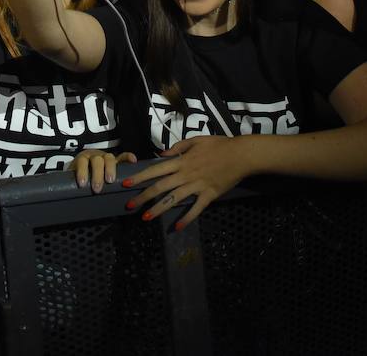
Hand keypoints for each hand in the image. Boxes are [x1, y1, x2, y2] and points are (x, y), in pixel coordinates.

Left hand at [72, 150, 136, 192]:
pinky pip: (123, 157)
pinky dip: (128, 157)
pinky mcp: (116, 160)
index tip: (83, 184)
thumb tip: (67, 203)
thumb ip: (72, 188)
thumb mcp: (74, 181)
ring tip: (110, 181)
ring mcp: (106, 157)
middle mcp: (95, 156)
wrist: (85, 169)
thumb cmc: (80, 178)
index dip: (82, 171)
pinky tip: (133, 161)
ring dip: (110, 169)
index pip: (82, 162)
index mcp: (83, 159)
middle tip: (97, 188)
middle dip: (97, 174)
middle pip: (97, 160)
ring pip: (109, 158)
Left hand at [122, 136, 254, 229]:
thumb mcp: (197, 140)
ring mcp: (197, 186)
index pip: (156, 170)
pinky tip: (177, 226)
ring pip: (174, 199)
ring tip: (145, 217)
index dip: (140, 177)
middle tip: (129, 206)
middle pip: (161, 187)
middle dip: (143, 196)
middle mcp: (186, 175)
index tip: (126, 183)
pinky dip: (186, 218)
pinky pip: (196, 209)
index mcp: (182, 161)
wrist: (241, 155)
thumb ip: (178, 147)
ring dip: (159, 209)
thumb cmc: (219, 145)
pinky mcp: (209, 195)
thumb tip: (162, 154)